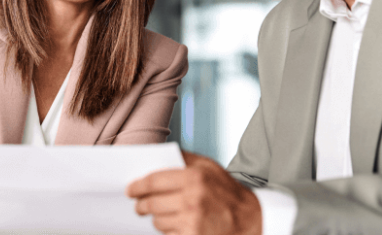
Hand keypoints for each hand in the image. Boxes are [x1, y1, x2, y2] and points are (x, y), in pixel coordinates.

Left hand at [126, 150, 261, 234]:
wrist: (251, 221)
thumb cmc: (227, 192)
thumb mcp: (208, 166)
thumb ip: (184, 158)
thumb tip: (157, 154)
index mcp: (194, 177)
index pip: (153, 181)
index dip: (137, 186)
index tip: (130, 189)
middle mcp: (191, 200)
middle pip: (151, 203)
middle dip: (141, 204)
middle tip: (139, 204)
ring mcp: (192, 222)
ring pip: (157, 221)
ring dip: (155, 218)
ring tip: (160, 213)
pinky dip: (167, 231)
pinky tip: (173, 224)